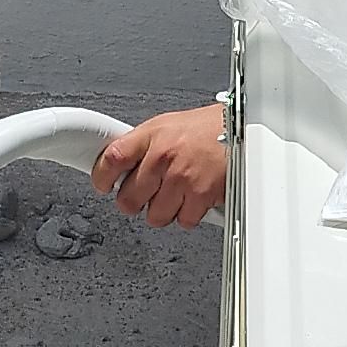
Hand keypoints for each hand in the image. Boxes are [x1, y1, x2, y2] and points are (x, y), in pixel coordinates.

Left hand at [92, 104, 227, 226]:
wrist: (245, 130)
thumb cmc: (208, 128)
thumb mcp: (169, 125)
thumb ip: (143, 145)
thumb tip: (119, 167)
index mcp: (152, 135)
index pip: (111, 159)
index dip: (101, 177)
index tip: (103, 184)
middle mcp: (164, 156)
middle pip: (128, 199)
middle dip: (135, 201)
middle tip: (146, 194)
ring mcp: (181, 178)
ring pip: (155, 216)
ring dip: (164, 210)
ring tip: (176, 193)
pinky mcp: (201, 196)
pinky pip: (183, 221)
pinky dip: (189, 214)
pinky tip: (194, 197)